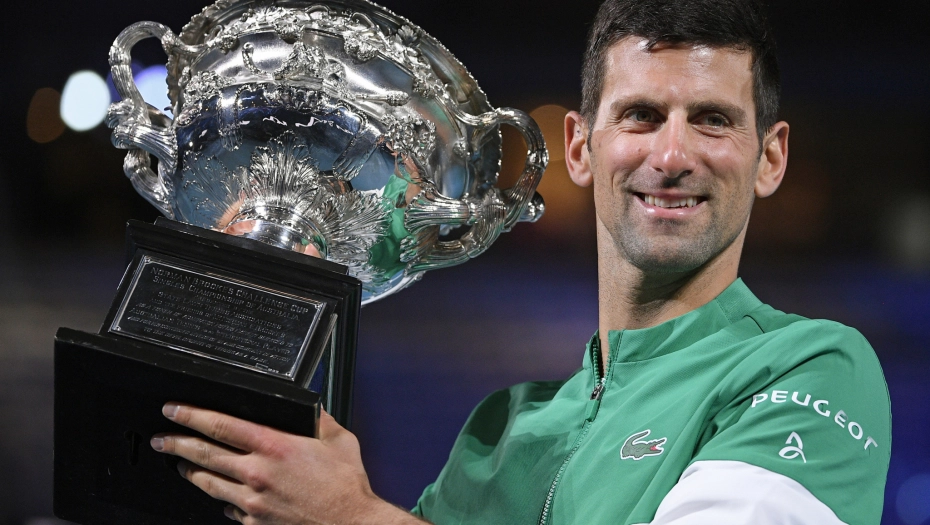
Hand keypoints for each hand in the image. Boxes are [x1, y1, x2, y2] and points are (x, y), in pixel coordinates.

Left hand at [151, 403, 422, 523]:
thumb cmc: (345, 487)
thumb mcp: (339, 441)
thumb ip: (320, 420)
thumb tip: (311, 408)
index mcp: (275, 447)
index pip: (221, 425)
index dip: (191, 415)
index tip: (174, 410)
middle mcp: (258, 473)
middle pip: (204, 454)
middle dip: (176, 443)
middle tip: (161, 437)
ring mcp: (253, 501)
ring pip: (210, 483)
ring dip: (190, 471)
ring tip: (178, 464)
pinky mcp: (255, 522)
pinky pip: (229, 508)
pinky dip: (222, 498)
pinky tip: (219, 494)